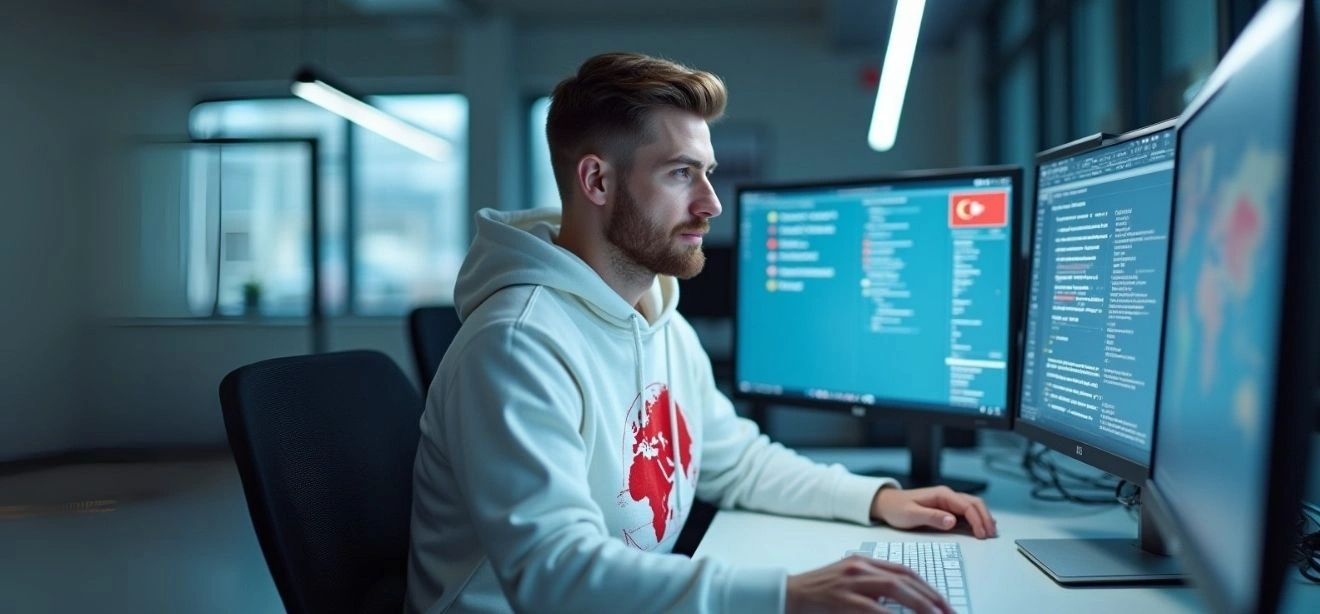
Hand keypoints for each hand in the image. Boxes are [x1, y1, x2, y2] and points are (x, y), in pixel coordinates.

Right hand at [786, 556, 953, 613]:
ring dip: (921, 605)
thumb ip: (873, 588)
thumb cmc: (818, 594)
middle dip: (932, 597)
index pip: (905, 570)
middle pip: (906, 578)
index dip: (928, 586)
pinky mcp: (843, 598)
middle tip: (950, 613)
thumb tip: (902, 601)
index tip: (944, 603)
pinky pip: (875, 609)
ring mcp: (852, 581)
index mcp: (864, 561)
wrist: (787, 595)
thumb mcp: (848, 583)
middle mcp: (860, 567)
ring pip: (896, 589)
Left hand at [870, 485, 997, 538]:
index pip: (967, 506)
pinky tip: (981, 528)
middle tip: (991, 535)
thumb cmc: (897, 508)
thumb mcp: (911, 515)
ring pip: (973, 506)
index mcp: (941, 495)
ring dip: (983, 518)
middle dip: (985, 518)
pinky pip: (966, 512)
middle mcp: (947, 496)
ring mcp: (948, 502)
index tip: (982, 534)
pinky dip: (976, 519)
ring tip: (990, 533)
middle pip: (974, 504)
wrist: (887, 504)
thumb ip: (932, 517)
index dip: (977, 520)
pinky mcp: (946, 508)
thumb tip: (952, 521)